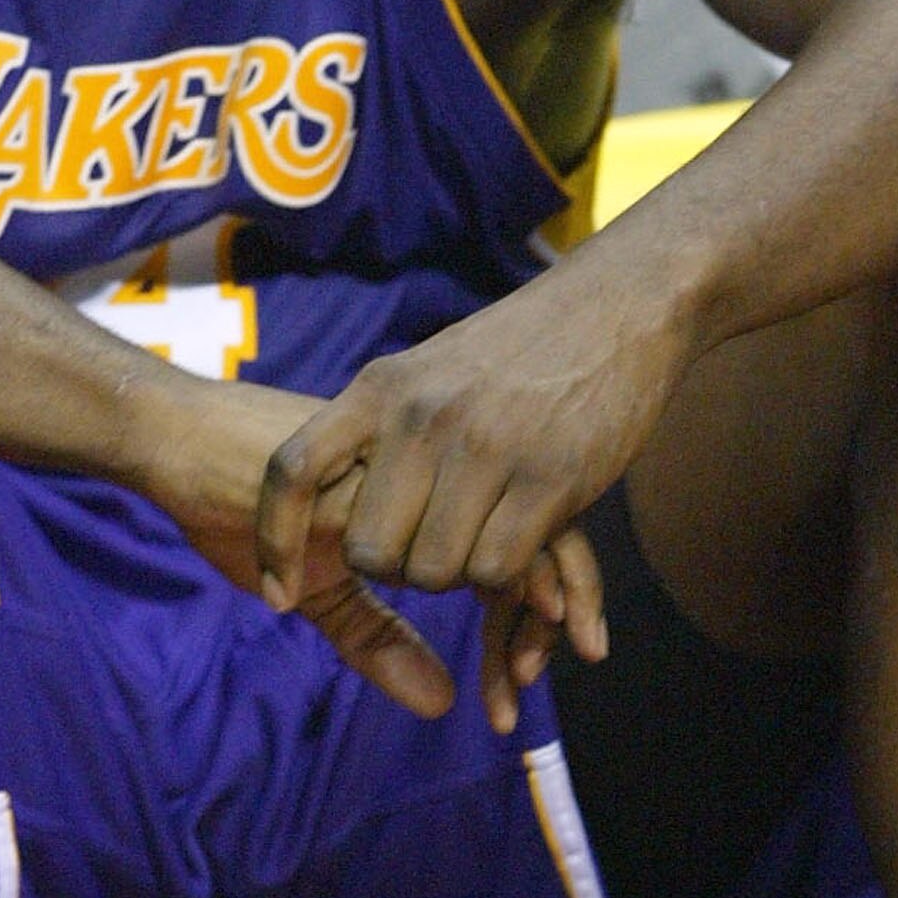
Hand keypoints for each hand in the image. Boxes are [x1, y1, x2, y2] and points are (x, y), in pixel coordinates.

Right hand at [145, 372, 598, 732]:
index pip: (531, 527)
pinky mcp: (371, 469)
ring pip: (503, 533)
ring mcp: (409, 458)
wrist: (179, 442)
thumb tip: (441, 704)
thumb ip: (378, 638)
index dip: (552, 596)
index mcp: (439, 477)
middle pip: (538, 531)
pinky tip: (468, 642)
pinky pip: (436, 535)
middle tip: (535, 684)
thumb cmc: (242, 505)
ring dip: (520, 618)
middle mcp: (439, 460)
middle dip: (549, 618)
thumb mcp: (322, 588)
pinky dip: (465, 592)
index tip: (549, 662)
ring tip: (517, 680)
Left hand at [256, 266, 659, 725]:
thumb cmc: (521, 349)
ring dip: (456, 574)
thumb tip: (336, 501)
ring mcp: (486, 448)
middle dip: (396, 568)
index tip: (277, 592)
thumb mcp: (433, 368)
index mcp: (381, 387)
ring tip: (484, 534)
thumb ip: (386, 425)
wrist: (621, 304)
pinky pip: (495, 570)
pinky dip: (504, 576)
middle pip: (367, 548)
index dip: (276, 539)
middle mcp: (423, 416)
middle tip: (432, 547)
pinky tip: (524, 538)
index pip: (292, 469)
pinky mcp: (549, 479)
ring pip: (432, 571)